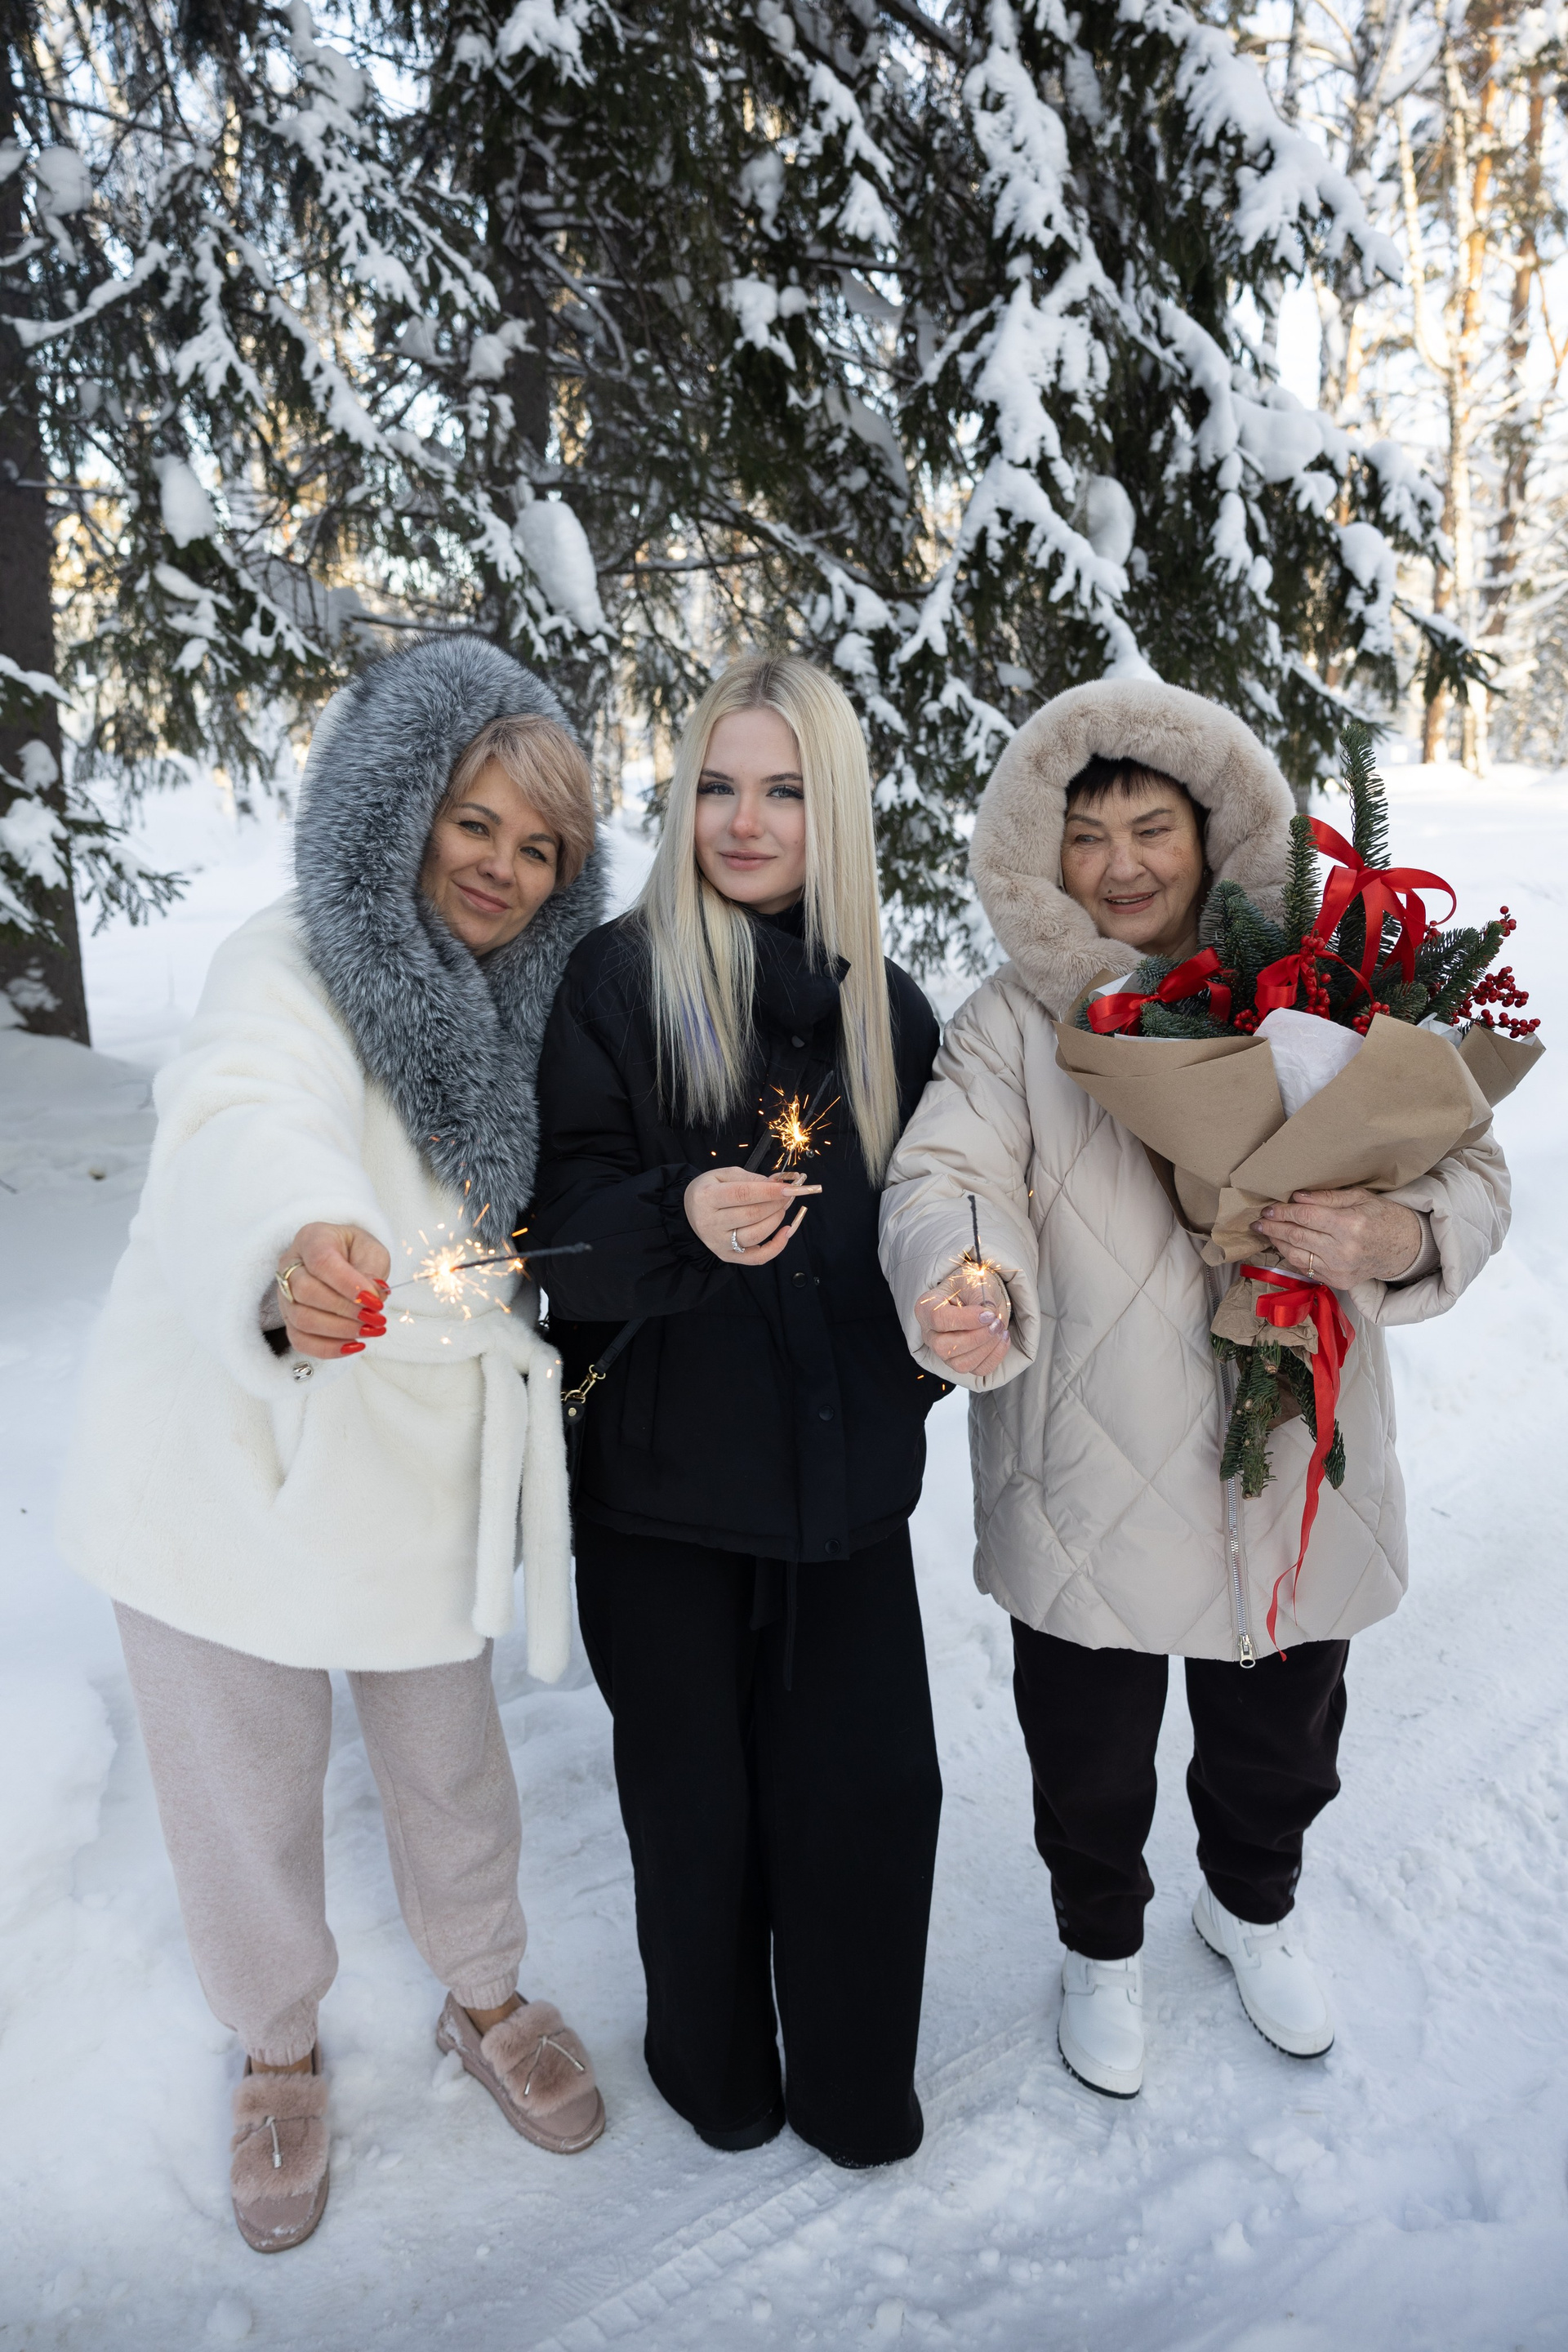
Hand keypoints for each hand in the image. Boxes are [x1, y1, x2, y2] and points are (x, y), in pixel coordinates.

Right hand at [277, 1223, 390, 1358]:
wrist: (343, 1259)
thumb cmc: (356, 1252)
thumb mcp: (371, 1250)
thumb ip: (372, 1269)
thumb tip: (372, 1296)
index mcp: (312, 1239)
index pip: (321, 1262)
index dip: (348, 1284)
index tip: (375, 1300)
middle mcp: (290, 1266)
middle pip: (306, 1292)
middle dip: (346, 1310)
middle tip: (376, 1317)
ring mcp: (285, 1294)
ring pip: (302, 1320)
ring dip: (341, 1330)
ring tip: (370, 1330)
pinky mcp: (289, 1319)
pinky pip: (300, 1341)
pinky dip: (328, 1348)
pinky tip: (354, 1345)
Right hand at [684, 1165, 820, 1266]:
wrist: (688, 1212)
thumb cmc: (708, 1190)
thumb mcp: (722, 1175)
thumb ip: (749, 1177)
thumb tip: (777, 1184)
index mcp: (706, 1197)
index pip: (742, 1194)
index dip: (769, 1191)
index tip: (789, 1187)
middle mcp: (710, 1223)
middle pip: (751, 1215)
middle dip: (776, 1204)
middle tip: (788, 1195)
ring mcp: (719, 1243)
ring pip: (756, 1235)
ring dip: (776, 1220)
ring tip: (781, 1208)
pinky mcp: (728, 1256)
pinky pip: (757, 1258)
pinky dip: (776, 1247)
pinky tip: (786, 1232)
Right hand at [914, 1260, 1011, 1378]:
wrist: (976, 1295)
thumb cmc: (970, 1286)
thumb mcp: (973, 1282)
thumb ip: (980, 1298)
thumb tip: (990, 1316)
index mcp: (926, 1308)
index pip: (939, 1319)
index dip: (966, 1320)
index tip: (988, 1314)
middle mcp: (930, 1334)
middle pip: (944, 1347)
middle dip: (976, 1338)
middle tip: (996, 1322)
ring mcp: (944, 1352)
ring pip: (961, 1364)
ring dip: (987, 1348)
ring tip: (1000, 1328)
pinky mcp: (961, 1362)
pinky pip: (978, 1370)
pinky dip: (995, 1356)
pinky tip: (1002, 1338)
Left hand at [1253, 1188, 1423, 1286]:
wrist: (1404, 1248)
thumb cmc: (1383, 1217)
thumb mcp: (1360, 1198)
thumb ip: (1327, 1198)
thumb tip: (1297, 1197)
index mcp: (1350, 1225)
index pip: (1305, 1217)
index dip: (1283, 1212)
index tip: (1268, 1209)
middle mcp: (1343, 1250)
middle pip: (1297, 1236)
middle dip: (1274, 1227)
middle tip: (1259, 1221)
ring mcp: (1340, 1269)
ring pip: (1297, 1256)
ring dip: (1278, 1243)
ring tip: (1268, 1232)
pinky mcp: (1338, 1281)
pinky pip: (1307, 1268)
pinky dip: (1293, 1256)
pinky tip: (1286, 1246)